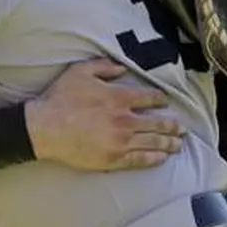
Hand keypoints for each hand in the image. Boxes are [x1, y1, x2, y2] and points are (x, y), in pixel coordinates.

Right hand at [26, 59, 185, 170]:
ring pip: (153, 142)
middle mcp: (125, 119)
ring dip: (169, 142)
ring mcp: (120, 141)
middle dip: (172, 125)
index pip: (149, 98)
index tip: (165, 102)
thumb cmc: (61, 98)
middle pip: (158, 123)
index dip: (160, 100)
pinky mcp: (113, 159)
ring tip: (178, 143)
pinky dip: (154, 158)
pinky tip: (162, 157)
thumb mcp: (81, 71)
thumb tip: (123, 68)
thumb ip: (105, 67)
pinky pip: (140, 159)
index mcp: (119, 97)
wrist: (45, 127)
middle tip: (181, 128)